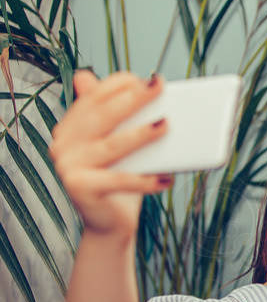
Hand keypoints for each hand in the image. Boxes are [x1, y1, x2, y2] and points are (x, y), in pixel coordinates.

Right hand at [50, 71, 173, 236]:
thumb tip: (144, 86)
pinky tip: (167, 178)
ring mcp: (68, 165)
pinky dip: (145, 180)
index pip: (94, 97)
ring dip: (141, 134)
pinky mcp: (79, 187)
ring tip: (166, 125)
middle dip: (133, 99)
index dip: (120, 85)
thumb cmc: (122, 178)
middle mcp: (64, 143)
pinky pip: (119, 180)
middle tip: (160, 87)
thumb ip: (125, 119)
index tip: (148, 79)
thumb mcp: (124, 146)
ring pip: (112, 145)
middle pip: (103, 115)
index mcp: (71, 126)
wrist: (111, 222)